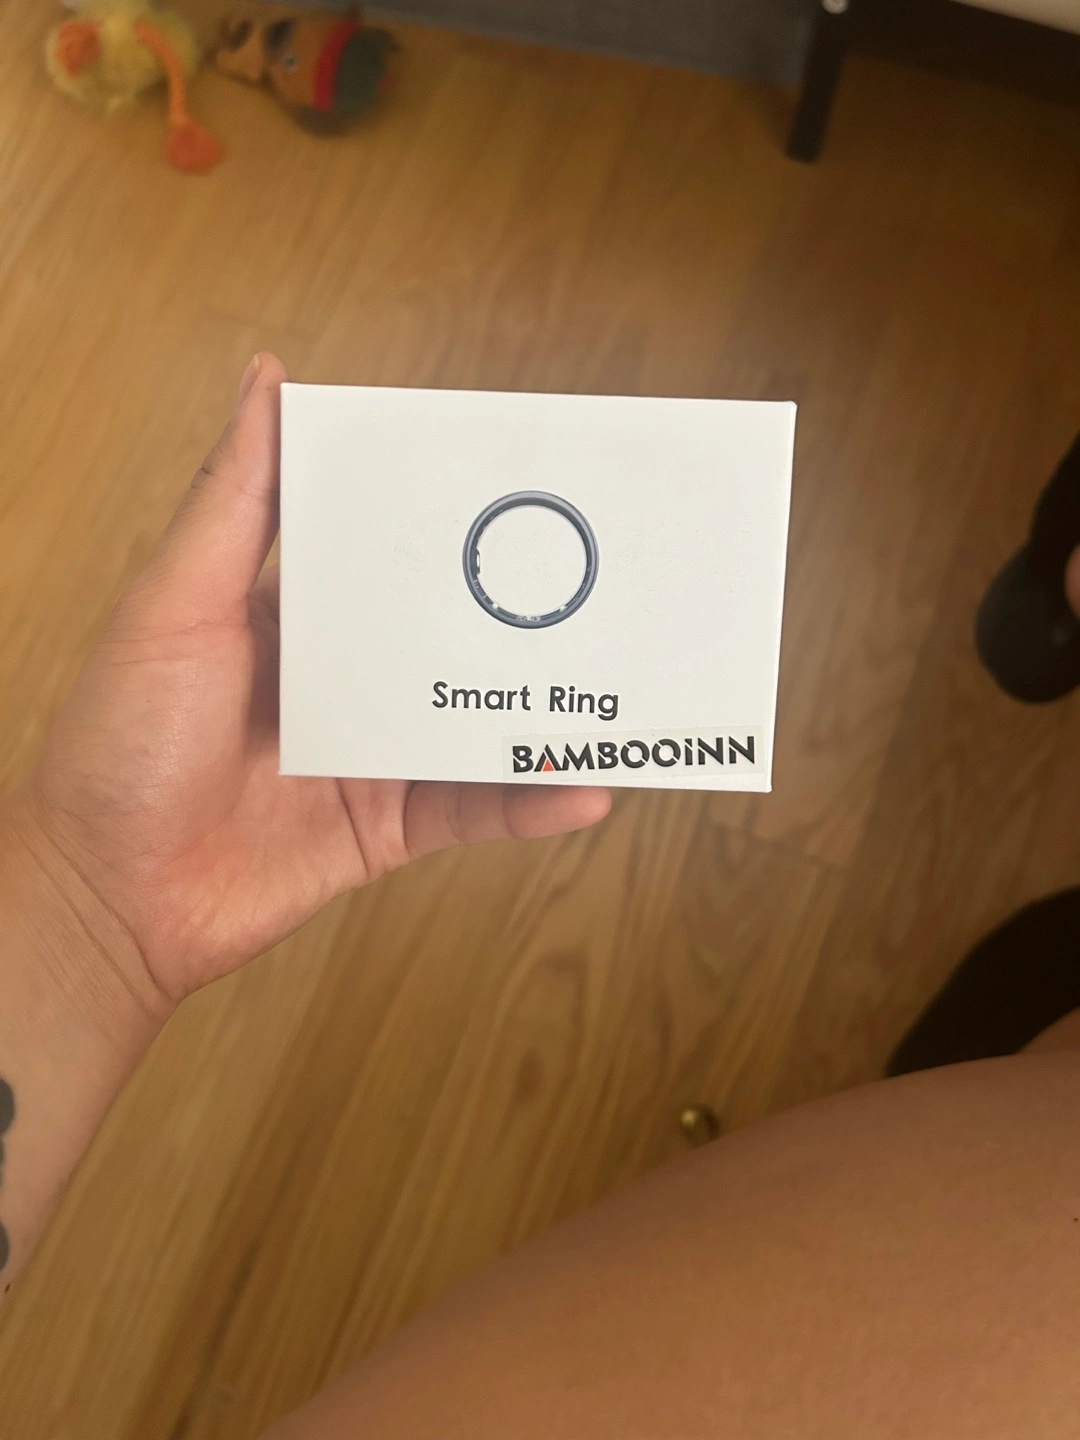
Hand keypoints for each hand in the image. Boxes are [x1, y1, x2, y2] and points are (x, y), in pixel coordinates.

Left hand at [15, 356, 609, 1006]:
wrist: (107, 899)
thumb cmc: (118, 743)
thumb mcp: (176, 604)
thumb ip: (234, 502)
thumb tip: (268, 381)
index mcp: (298, 612)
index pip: (390, 549)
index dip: (453, 517)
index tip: (521, 480)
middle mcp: (347, 678)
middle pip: (453, 635)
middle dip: (524, 611)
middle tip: (604, 577)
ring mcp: (375, 753)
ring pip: (481, 722)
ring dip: (547, 709)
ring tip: (621, 685)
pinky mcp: (391, 826)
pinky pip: (475, 809)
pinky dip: (531, 802)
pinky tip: (585, 788)